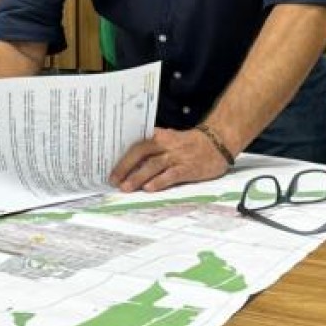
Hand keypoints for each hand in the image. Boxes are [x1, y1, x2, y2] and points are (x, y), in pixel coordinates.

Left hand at [109, 127, 229, 192]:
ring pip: (153, 166)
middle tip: (113, 180)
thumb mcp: (170, 139)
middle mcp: (165, 145)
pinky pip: (171, 175)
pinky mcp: (187, 169)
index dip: (122, 156)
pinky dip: (159, 182)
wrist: (218, 142)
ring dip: (137, 177)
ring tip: (126, 187)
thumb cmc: (190, 143)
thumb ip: (153, 148)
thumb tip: (130, 162)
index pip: (136, 144)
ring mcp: (176, 157)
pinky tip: (149, 188)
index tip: (107, 166)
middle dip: (125, 167)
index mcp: (159, 137)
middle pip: (141, 153)